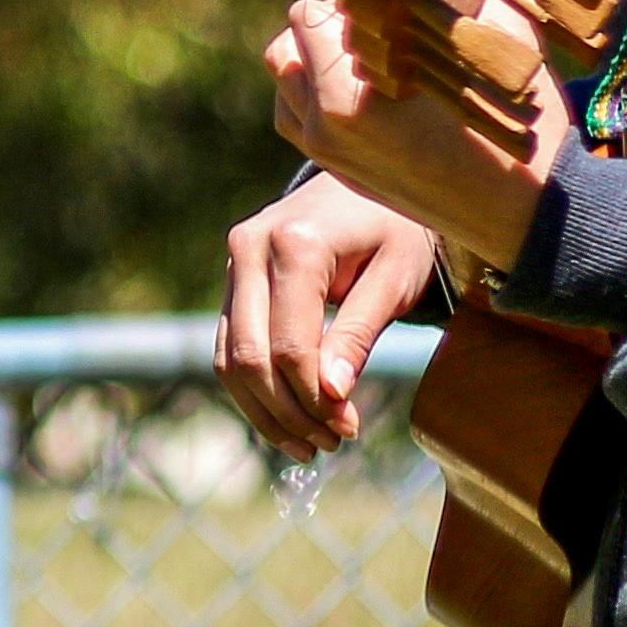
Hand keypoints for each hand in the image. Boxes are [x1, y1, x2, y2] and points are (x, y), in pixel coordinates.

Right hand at [215, 172, 441, 459]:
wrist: (369, 180)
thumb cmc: (396, 226)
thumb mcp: (395, 277)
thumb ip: (359, 334)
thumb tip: (331, 396)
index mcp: (296, 244)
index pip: (289, 346)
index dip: (314, 398)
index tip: (348, 430)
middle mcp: (250, 248)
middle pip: (250, 357)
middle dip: (288, 412)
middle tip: (330, 445)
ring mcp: (234, 261)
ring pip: (230, 357)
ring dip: (265, 410)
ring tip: (309, 445)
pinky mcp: (233, 277)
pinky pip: (231, 345)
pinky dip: (253, 388)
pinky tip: (287, 417)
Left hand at [266, 0, 549, 274]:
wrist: (529, 215)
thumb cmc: (518, 128)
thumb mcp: (494, 42)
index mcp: (350, 97)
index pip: (310, 14)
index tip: (391, 0)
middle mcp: (324, 127)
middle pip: (288, 42)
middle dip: (329, 25)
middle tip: (384, 27)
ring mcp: (325, 153)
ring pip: (285, 78)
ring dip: (316, 58)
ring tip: (375, 59)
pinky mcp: (335, 170)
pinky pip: (294, 114)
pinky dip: (315, 92)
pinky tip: (367, 89)